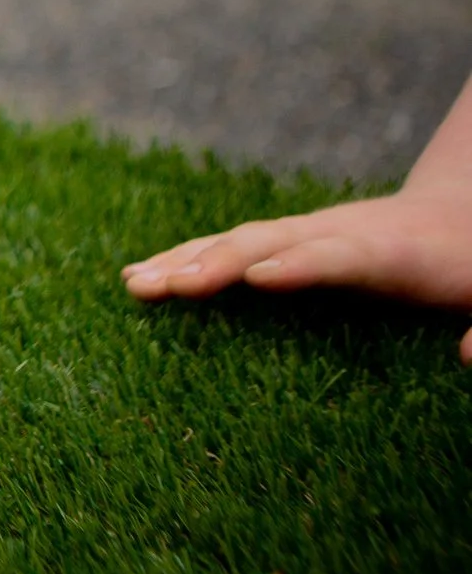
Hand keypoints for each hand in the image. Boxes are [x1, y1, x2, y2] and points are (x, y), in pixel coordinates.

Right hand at [121, 182, 471, 361]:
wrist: (455, 216)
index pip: (338, 256)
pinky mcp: (286, 242)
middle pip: (266, 243)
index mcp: (388, 252)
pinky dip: (182, 261)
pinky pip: (227, 250)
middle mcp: (335, 233)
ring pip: (235, 243)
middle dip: (213, 263)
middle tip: (162, 287)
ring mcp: (305, 234)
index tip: (256, 278)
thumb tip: (462, 356)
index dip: (299, 266)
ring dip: (182, 262)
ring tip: (134, 284)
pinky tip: (139, 276)